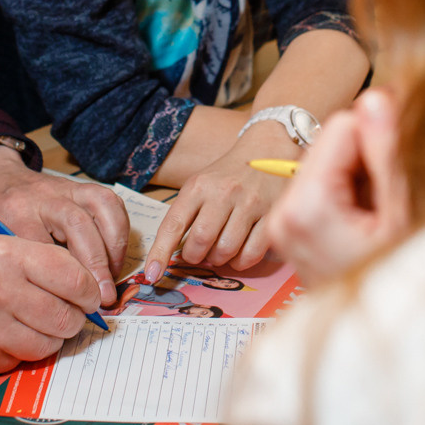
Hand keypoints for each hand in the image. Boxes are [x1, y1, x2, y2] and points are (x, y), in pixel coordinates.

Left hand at [0, 145, 128, 307]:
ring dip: (114, 245)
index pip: (44, 248)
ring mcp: (63, 188)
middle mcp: (42, 196)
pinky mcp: (78, 186)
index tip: (70, 309)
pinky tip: (114, 257)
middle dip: (96, 266)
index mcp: (13, 211)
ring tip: (112, 278)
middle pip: (78, 225)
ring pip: (101, 207)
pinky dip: (119, 229)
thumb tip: (29, 310)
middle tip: (102, 299)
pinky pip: (109, 201)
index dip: (62, 281)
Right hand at [0, 234, 99, 376]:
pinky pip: (18, 362)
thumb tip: (86, 291)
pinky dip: (17, 352)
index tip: (89, 297)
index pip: (74, 278)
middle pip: (66, 318)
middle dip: (73, 320)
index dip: (89, 292)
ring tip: (31, 325)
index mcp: (7, 255)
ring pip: (47, 346)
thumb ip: (38, 264)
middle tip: (65, 315)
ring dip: (47, 339)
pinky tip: (1, 336)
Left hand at [142, 121, 300, 280]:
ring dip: (219, 260)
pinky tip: (239, 255)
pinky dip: (242, 262)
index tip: (151, 275)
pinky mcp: (272, 214)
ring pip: (226, 250)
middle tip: (198, 254)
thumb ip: (187, 214)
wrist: (268, 150)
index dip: (160, 253)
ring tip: (220, 252)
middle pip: (200, 241)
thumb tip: (173, 253)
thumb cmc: (228, 175)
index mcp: (198, 186)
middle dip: (195, 256)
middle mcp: (223, 193)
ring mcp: (250, 203)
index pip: (173, 225)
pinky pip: (252, 253)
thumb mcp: (201, 184)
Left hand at [265, 88, 410, 284]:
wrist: (389, 338)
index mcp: (305, 206)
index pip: (341, 126)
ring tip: (377, 219)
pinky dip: (349, 195)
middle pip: (330, 143)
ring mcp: (280, 225)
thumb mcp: (402, 215)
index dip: (378, 138)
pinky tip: (365, 224)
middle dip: (365, 159)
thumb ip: (386, 153)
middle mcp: (281, 213)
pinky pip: (321, 186)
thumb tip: (376, 96)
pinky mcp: (287, 231)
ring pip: (328, 162)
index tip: (398, 172)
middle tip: (387, 204)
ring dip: (360, 177)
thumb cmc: (401, 281)